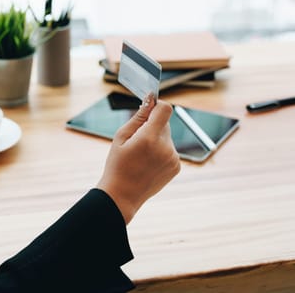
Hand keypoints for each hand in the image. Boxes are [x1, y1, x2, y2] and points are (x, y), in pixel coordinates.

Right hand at [97, 96, 180, 223]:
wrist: (123, 195)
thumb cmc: (117, 165)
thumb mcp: (121, 137)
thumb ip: (138, 117)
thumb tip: (150, 99)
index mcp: (149, 138)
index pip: (165, 109)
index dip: (157, 106)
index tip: (148, 109)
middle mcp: (165, 147)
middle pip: (164, 123)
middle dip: (152, 126)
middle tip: (136, 140)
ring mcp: (173, 158)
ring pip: (166, 137)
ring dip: (156, 139)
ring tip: (141, 156)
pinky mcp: (176, 166)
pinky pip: (170, 149)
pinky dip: (160, 151)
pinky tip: (147, 163)